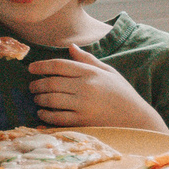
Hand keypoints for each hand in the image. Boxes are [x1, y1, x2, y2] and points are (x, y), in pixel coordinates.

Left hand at [29, 46, 160, 128]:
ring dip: (39, 98)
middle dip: (37, 84)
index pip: (59, 65)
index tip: (31, 68)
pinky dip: (45, 115)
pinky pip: (57, 117)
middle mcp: (85, 87)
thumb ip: (88, 60)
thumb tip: (71, 47)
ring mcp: (83, 105)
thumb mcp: (109, 72)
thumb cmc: (123, 94)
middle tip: (32, 86)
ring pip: (51, 99)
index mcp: (91, 72)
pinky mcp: (82, 121)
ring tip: (36, 98)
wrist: (137, 119)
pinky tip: (42, 112)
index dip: (41, 66)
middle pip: (51, 82)